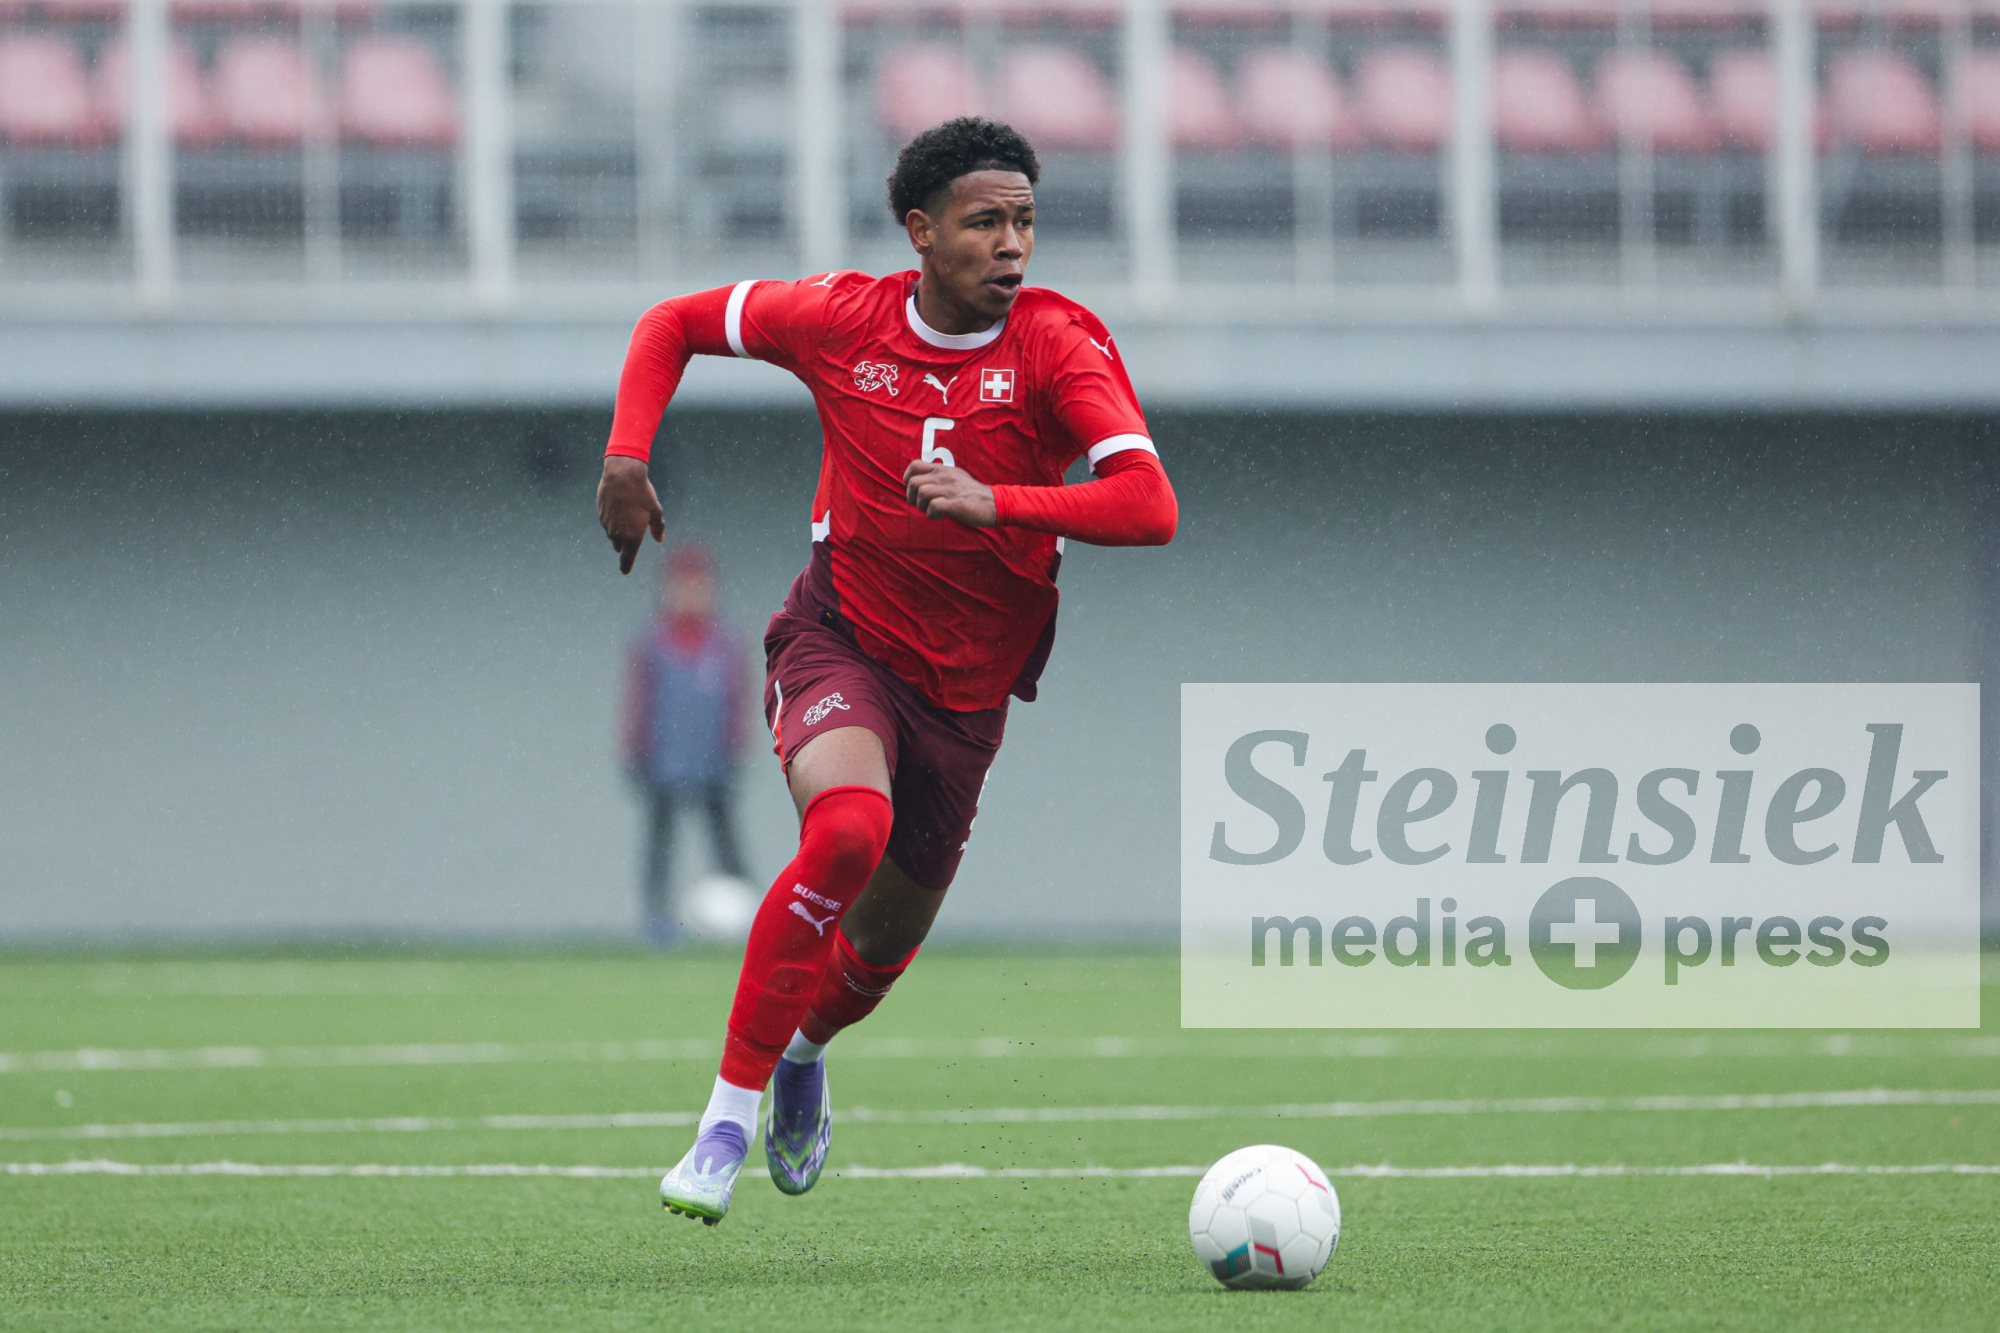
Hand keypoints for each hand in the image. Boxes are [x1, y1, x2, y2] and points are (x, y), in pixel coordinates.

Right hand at [597, 456, 664, 574]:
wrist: (622, 476)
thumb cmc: (642, 493)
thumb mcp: (655, 510)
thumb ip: (657, 528)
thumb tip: (659, 539)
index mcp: (632, 537)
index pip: (627, 559)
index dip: (626, 566)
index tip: (625, 571)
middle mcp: (617, 534)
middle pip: (620, 547)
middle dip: (626, 543)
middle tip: (634, 529)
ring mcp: (607, 525)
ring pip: (612, 534)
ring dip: (619, 530)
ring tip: (629, 512)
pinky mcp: (600, 514)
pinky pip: (607, 522)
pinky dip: (613, 519)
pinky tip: (620, 505)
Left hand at [903, 459, 997, 528]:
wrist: (995, 503)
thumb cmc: (973, 494)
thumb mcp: (956, 478)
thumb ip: (940, 477)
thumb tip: (922, 482)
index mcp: (943, 469)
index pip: (914, 465)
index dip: (907, 478)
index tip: (913, 490)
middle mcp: (945, 476)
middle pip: (913, 482)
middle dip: (912, 497)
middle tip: (922, 505)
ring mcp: (950, 489)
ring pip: (922, 494)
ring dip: (922, 507)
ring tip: (932, 511)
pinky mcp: (955, 503)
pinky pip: (933, 506)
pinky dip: (932, 514)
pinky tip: (939, 516)